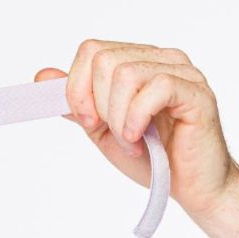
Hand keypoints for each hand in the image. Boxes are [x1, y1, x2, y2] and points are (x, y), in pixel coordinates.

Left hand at [34, 39, 237, 219]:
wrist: (190, 186)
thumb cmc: (152, 157)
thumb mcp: (101, 129)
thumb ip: (76, 103)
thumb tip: (42, 76)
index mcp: (137, 61)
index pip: (90, 51)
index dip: (77, 88)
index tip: (87, 122)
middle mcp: (161, 59)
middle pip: (103, 59)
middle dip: (97, 105)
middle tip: (114, 134)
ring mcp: (182, 72)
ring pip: (126, 73)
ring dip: (118, 117)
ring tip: (131, 140)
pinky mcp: (196, 92)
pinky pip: (156, 88)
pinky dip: (137, 118)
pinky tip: (141, 138)